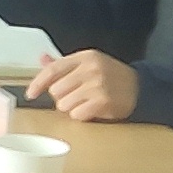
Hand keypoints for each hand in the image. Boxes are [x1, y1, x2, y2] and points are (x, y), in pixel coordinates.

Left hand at [22, 50, 142, 123]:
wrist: (141, 88)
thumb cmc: (111, 77)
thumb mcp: (89, 64)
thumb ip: (65, 64)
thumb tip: (42, 59)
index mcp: (85, 57)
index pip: (52, 69)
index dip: (38, 83)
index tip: (30, 94)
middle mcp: (90, 69)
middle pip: (56, 90)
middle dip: (62, 97)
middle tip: (77, 96)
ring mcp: (97, 85)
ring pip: (64, 105)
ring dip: (72, 108)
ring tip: (86, 102)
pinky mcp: (103, 101)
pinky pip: (77, 115)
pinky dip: (82, 115)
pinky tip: (93, 110)